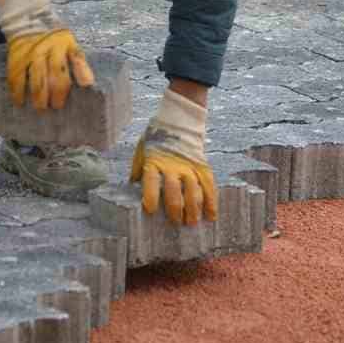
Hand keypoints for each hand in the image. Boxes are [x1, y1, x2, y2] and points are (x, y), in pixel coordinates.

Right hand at [0, 0, 94, 110]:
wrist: (29, 18)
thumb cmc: (54, 38)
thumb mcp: (69, 42)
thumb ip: (76, 60)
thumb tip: (87, 85)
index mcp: (67, 44)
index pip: (77, 58)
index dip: (83, 73)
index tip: (86, 86)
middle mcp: (51, 48)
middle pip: (57, 73)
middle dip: (58, 92)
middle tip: (57, 106)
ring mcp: (33, 52)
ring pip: (37, 77)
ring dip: (39, 95)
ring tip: (41, 108)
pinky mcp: (17, 56)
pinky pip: (16, 76)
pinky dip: (17, 91)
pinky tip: (19, 102)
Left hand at [129, 88, 216, 224]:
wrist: (179, 119)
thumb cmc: (157, 136)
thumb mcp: (142, 147)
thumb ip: (137, 166)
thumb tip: (132, 183)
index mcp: (154, 161)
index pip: (151, 181)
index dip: (150, 196)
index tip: (151, 210)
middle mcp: (172, 165)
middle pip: (174, 189)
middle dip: (175, 208)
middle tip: (175, 223)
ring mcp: (189, 166)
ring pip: (193, 190)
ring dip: (193, 208)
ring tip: (192, 222)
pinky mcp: (202, 165)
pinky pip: (208, 184)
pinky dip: (211, 200)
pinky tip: (212, 214)